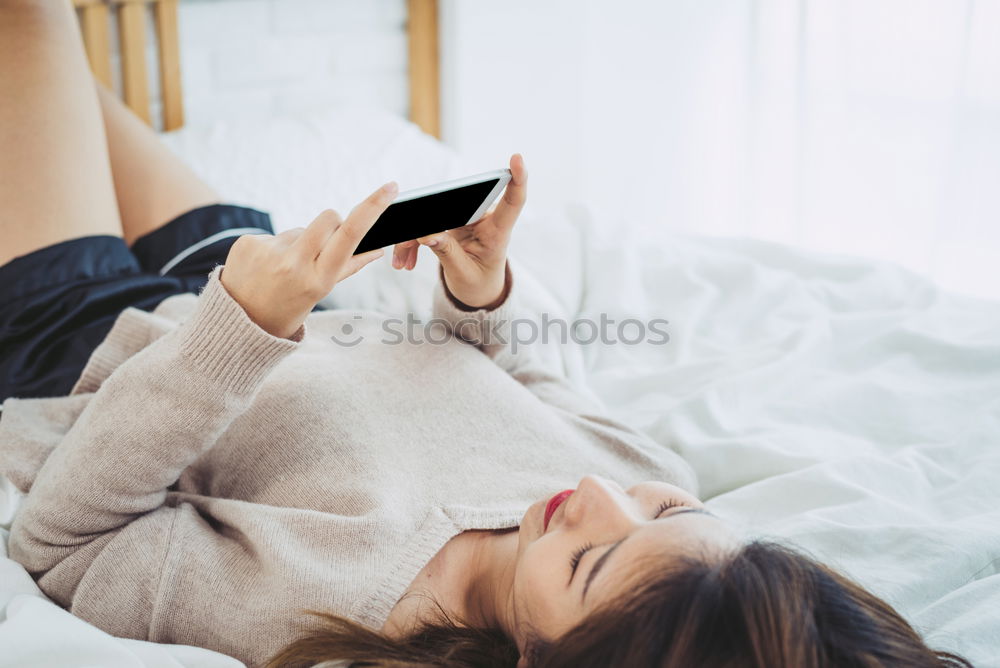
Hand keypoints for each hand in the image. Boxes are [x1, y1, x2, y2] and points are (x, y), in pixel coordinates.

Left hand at [219, 182, 397, 338]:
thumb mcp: (320, 293)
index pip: (351, 234)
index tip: (390, 187)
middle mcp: (294, 263)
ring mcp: (269, 251)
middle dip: (333, 225)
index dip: (373, 207)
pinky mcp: (249, 242)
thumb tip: (377, 249)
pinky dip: (275, 248)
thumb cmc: (288, 309)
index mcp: (318, 279)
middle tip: (323, 248)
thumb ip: (347, 267)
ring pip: (300, 229)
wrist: (238, 323)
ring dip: (300, 243)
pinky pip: (275, 235)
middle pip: (329, 217)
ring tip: (284, 269)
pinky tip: (265, 267)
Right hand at [390, 153, 526, 307]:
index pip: (512, 202)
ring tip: (402, 262)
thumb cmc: (478, 283)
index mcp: (498, 233)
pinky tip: (405, 260)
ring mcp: (466, 217)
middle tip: (406, 241)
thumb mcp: (462, 274)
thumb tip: (425, 234)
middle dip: (426, 222)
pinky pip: (427, 224)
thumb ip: (446, 252)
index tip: (517, 158)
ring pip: (435, 215)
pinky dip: (413, 241)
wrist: (475, 290)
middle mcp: (484, 219)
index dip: (518, 178)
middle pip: (458, 204)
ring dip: (413, 237)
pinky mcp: (451, 220)